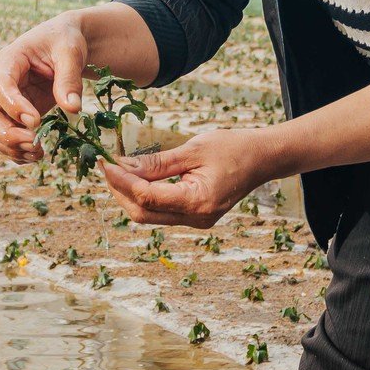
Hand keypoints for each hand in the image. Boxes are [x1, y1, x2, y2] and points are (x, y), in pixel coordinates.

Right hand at [0, 14, 88, 163]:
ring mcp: (7, 100)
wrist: (66, 42)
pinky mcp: (16, 114)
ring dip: (10, 147)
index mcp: (11, 60)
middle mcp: (2, 82)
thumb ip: (69, 78)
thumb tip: (72, 109)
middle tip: (34, 143)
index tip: (35, 121)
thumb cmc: (65, 40)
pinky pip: (6, 136)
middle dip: (6, 133)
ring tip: (38, 153)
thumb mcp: (70, 52)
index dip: (13, 106)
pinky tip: (37, 155)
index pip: (0, 86)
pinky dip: (16, 151)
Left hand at [100, 130, 270, 227]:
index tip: (106, 163)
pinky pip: (161, 212)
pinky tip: (136, 178)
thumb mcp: (193, 149)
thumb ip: (157, 162)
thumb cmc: (233, 148)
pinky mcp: (195, 217)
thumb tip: (123, 165)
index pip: (147, 197)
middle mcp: (196, 219)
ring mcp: (196, 221)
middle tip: (106, 166)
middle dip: (120, 191)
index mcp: (197, 202)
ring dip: (129, 195)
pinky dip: (144, 197)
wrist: (263, 159)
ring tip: (116, 170)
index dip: (122, 181)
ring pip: (149, 216)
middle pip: (143, 213)